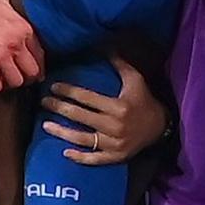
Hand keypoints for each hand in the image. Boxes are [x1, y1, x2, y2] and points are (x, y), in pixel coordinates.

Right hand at [0, 0, 42, 88]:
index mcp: (22, 28)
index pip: (40, 53)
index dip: (37, 64)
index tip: (34, 71)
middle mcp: (16, 43)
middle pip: (32, 71)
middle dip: (25, 76)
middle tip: (17, 77)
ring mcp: (1, 56)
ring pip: (16, 81)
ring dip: (8, 82)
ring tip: (1, 79)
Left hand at [43, 71, 171, 165]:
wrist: (161, 127)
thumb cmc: (144, 100)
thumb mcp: (135, 79)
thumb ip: (119, 63)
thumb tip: (104, 46)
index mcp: (118, 106)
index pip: (87, 98)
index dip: (68, 91)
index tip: (53, 87)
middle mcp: (114, 125)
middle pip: (80, 117)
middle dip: (59, 108)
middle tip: (44, 102)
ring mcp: (114, 143)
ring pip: (83, 139)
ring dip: (62, 132)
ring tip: (45, 125)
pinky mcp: (116, 157)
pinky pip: (94, 159)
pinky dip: (80, 157)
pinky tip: (65, 152)